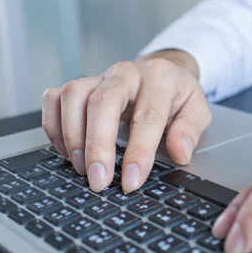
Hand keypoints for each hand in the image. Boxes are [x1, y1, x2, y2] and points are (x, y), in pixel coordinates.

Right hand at [41, 50, 210, 192]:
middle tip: (98, 180)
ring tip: (82, 168)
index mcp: (160, 77)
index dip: (139, 151)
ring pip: (73, 96)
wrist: (164, 71)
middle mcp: (126, 72)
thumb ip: (189, 131)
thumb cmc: (178, 95)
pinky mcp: (81, 84)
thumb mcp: (197, 109)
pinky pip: (55, 98)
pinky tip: (66, 152)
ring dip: (72, 136)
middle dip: (98, 146)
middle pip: (103, 103)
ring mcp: (100, 76)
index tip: (132, 180)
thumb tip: (179, 154)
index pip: (148, 116)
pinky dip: (54, 126)